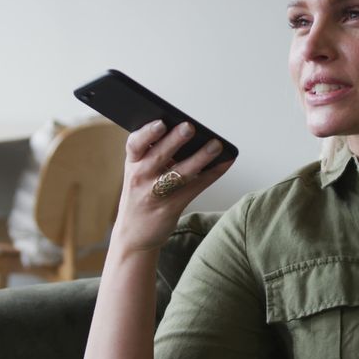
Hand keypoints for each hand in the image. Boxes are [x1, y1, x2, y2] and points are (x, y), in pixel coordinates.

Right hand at [110, 120, 233, 253]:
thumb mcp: (139, 173)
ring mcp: (156, 194)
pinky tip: (225, 162)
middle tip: (190, 127)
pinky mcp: (172, 207)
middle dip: (175, 140)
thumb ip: (155, 154)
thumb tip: (189, 131)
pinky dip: (213, 173)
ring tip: (216, 145)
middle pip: (159, 156)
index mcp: (132, 163)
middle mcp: (141, 177)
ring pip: (180, 173)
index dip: (147, 133)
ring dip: (200, 157)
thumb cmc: (141, 195)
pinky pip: (196, 187)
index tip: (160, 123)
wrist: (133, 235)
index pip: (135, 144)